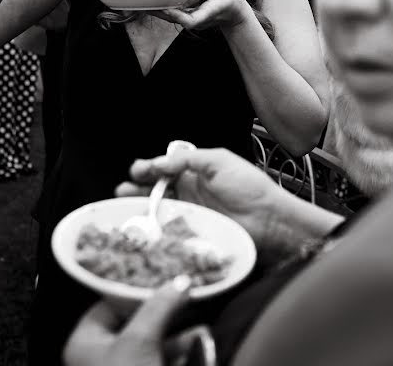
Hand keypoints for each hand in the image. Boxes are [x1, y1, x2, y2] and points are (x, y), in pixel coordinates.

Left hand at [64, 276, 208, 365]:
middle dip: (164, 308)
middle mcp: (101, 357)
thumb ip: (160, 305)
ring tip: (201, 313)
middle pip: (134, 321)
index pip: (108, 304)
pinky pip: (164, 360)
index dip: (136, 288)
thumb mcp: (141, 339)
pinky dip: (183, 349)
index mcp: (85, 343)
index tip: (163, 275)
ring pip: (153, 341)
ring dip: (178, 329)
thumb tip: (180, 281)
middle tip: (186, 290)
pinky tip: (202, 337)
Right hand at [117, 148, 286, 253]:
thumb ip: (189, 158)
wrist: (268, 220)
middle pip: (156, 189)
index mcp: (197, 172)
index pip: (166, 167)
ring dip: (139, 205)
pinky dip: (152, 227)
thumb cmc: (250, 187)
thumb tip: (160, 162)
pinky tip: (142, 224)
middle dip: (137, 187)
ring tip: (124, 203)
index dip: (149, 167)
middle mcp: (190, 192)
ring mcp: (189, 214)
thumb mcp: (220, 161)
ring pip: (157, 208)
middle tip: (124, 188)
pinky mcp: (191, 234)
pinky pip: (167, 229)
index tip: (139, 170)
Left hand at [147, 0, 248, 32]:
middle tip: (143, 4)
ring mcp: (193, 20)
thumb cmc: (232, 2)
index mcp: (206, 15)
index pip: (190, 20)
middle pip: (176, 20)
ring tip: (142, 3)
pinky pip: (174, 14)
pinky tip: (152, 3)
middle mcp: (197, 20)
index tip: (166, 8)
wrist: (235, 14)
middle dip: (160, 13)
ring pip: (172, 18)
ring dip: (158, 11)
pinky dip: (163, 9)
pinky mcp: (190, 17)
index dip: (177, 15)